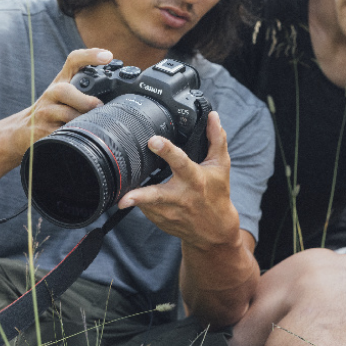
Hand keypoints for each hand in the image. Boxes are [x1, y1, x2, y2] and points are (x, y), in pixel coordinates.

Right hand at [13, 48, 111, 156]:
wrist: (25, 130)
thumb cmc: (56, 109)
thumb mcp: (72, 95)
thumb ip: (92, 90)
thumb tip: (123, 97)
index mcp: (63, 81)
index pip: (74, 60)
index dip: (90, 56)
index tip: (108, 56)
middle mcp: (52, 93)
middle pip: (63, 90)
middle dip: (83, 100)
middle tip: (98, 106)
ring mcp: (44, 112)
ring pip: (63, 113)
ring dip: (80, 119)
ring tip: (91, 123)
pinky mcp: (41, 130)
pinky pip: (59, 132)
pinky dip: (72, 133)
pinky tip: (79, 135)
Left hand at [118, 111, 239, 247]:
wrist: (215, 229)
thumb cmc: (218, 193)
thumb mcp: (221, 165)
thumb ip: (216, 139)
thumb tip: (212, 116)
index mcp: (195, 179)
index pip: (180, 162)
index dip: (166, 151)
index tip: (153, 141)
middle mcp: (181, 197)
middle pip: (157, 195)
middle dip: (140, 197)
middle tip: (124, 198)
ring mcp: (169, 212)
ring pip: (145, 203)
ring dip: (134, 197)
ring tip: (124, 195)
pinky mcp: (159, 221)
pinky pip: (144, 208)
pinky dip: (141, 201)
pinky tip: (142, 196)